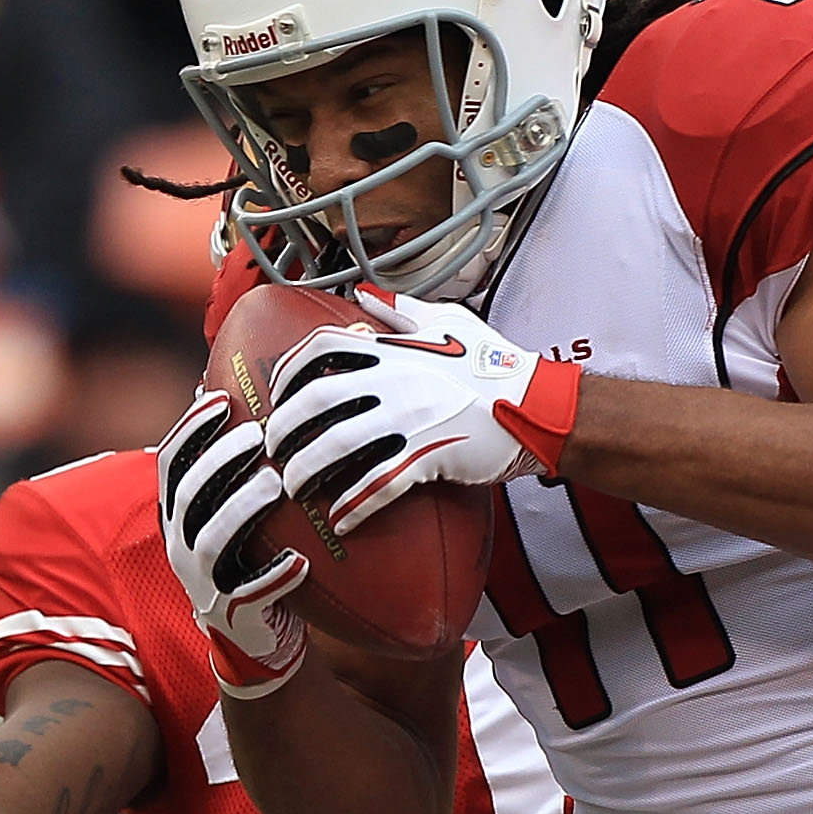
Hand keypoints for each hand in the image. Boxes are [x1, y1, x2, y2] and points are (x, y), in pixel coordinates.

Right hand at [158, 391, 309, 698]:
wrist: (258, 633)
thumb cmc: (252, 557)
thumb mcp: (236, 509)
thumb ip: (234, 466)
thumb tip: (233, 390)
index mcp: (180, 513)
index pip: (173, 463)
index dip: (192, 431)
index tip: (220, 399)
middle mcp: (181, 544)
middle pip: (190, 496)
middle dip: (220, 462)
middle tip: (256, 435)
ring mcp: (203, 580)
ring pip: (212, 541)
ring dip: (240, 509)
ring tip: (274, 485)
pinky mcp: (232, 613)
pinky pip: (249, 594)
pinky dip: (273, 578)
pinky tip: (299, 562)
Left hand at [262, 287, 573, 534]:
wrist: (538, 405)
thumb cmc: (495, 364)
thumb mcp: (448, 322)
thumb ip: (401, 311)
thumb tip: (364, 294)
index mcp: (393, 350)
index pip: (321, 348)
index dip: (288, 371)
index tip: (277, 394)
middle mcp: (395, 381)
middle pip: (317, 400)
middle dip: (285, 427)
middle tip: (274, 448)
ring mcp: (411, 420)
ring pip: (339, 445)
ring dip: (308, 469)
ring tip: (294, 486)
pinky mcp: (430, 456)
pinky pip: (380, 483)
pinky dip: (355, 504)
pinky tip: (341, 519)